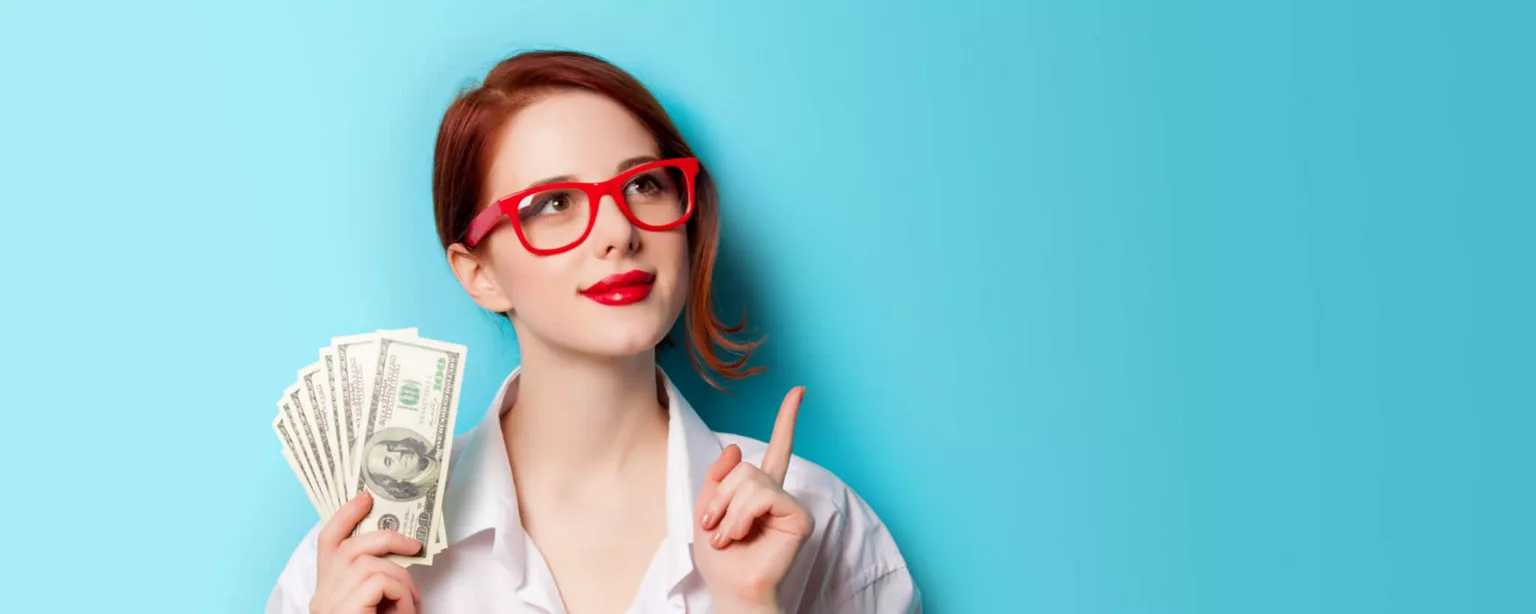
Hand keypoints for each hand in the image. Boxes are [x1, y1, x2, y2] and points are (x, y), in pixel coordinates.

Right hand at [310, 491, 423, 613]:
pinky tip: (407, 610)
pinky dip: (402, 593)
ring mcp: (329, 604)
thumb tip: (400, 548)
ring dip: (401, 577)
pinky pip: (379, 582)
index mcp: (327, 591)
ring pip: (368, 564)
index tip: (366, 498)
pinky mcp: (342, 611)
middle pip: (348, 547)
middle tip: (415, 546)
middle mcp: (322, 596)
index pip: (328, 542)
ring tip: (412, 599)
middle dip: (387, 538)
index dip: (346, 515)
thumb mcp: (380, 599)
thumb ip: (378, 575)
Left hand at [693, 387, 814, 612]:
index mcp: (760, 490)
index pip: (777, 448)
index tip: (799, 391)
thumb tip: (735, 447)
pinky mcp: (799, 517)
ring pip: (750, 481)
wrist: (732, 589)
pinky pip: (763, 497)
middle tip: (714, 526)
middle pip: (744, 467)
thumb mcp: (706, 510)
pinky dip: (742, 516)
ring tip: (727, 535)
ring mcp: (790, 504)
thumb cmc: (721, 560)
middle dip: (720, 497)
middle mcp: (779, 493)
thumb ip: (717, 478)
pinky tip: (742, 534)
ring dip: (728, 511)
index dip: (787, 419)